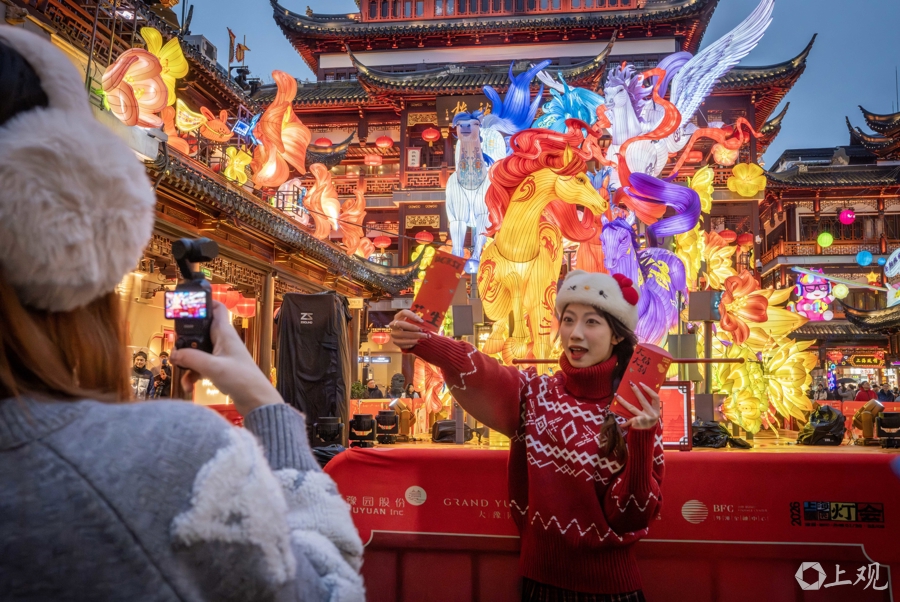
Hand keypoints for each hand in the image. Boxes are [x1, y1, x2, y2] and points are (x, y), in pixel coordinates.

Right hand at [170, 301, 282, 416]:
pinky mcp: (219, 369)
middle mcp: (223, 342)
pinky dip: (192, 374)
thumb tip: (174, 354)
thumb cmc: (243, 380)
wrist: (256, 400)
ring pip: (198, 351)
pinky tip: (188, 385)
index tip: (187, 305)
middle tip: (176, 348)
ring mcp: (221, 355)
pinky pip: (200, 367)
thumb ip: (192, 359)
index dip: (204, 303)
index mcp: (225, 334)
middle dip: (186, 339)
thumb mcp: (214, 367)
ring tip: (179, 369)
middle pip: (200, 332)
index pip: (216, 309)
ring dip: (187, 361)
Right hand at [389, 309, 430, 349]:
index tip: (421, 321)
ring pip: (402, 334)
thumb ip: (417, 321)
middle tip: (422, 330)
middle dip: (412, 327)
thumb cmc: (411, 327)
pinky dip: (411, 343)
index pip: (403, 313)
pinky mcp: (395, 341)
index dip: (412, 316)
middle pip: (401, 324)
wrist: (405, 337)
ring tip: (423, 338)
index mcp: (398, 316)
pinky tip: (418, 342)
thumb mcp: (413, 322)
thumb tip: (424, 324)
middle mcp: (393, 324)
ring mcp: (393, 333)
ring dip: (414, 336)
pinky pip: (402, 343)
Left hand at [614, 382, 660, 429]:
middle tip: (630, 383)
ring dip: (623, 401)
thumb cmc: (649, 420)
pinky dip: (625, 422)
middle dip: (636, 391)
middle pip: (643, 401)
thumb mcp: (653, 412)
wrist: (649, 435)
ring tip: (616, 395)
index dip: (649, 390)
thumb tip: (641, 389)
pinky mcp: (638, 424)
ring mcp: (644, 419)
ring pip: (632, 408)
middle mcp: (652, 414)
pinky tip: (620, 423)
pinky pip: (629, 420)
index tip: (641, 383)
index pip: (655, 398)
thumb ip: (649, 404)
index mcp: (656, 409)